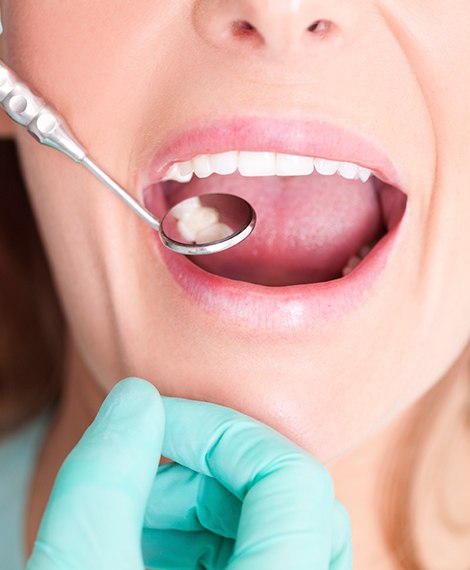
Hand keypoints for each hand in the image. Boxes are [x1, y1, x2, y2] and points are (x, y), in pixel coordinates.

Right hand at [26, 378, 351, 569]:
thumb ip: (104, 478)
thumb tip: (136, 400)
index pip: (290, 476)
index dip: (217, 431)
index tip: (151, 426)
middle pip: (288, 493)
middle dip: (205, 466)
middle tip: (139, 478)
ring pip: (281, 522)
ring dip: (207, 499)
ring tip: (140, 519)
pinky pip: (268, 552)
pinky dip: (213, 534)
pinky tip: (157, 549)